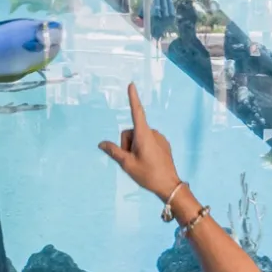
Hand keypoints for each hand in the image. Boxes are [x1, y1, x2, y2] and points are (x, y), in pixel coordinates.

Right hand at [99, 83, 181, 201]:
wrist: (169, 186)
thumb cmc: (147, 174)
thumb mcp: (127, 164)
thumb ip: (114, 151)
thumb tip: (101, 143)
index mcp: (143, 135)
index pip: (136, 112)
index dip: (133, 98)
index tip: (131, 85)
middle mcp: (152, 132)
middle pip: (130, 132)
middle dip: (127, 144)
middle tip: (131, 160)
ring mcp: (159, 138)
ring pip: (138, 138)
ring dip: (135, 147)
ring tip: (140, 163)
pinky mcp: (163, 144)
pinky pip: (147, 141)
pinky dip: (143, 148)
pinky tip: (148, 162)